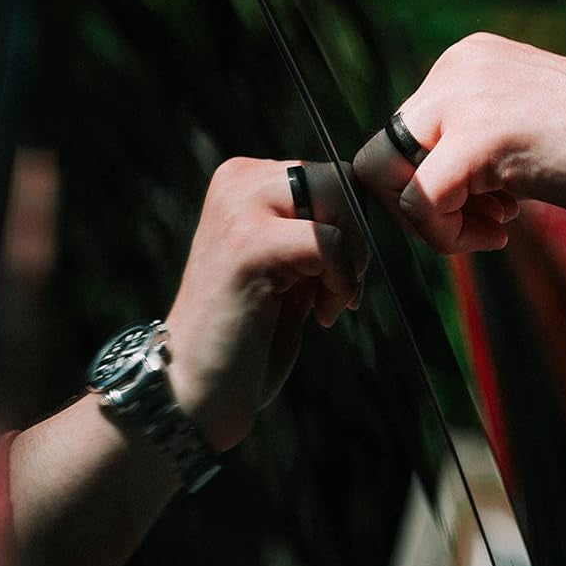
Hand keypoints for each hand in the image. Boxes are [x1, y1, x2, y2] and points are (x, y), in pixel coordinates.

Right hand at [163, 157, 366, 451]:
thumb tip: (369, 202)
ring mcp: (237, 209)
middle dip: (355, 238)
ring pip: (336, 200)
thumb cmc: (248, 337)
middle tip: (338, 291)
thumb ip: (318, 230)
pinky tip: (322, 315)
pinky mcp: (248, 244)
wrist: (196, 392)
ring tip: (325, 304)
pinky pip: (327, 241)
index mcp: (243, 180)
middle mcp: (237, 182)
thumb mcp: (290, 267)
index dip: (352, 227)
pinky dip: (341, 281)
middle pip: (339, 179)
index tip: (336, 277)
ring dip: (350, 260)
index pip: (332, 173)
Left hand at [353, 32, 565, 252]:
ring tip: (497, 225)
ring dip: (431, 221)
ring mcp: (468, 95)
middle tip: (488, 221)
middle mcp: (460, 65)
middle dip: (422, 204)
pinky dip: (447, 235)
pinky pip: (418, 200)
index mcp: (472, 61)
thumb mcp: (535, 135)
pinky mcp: (483, 135)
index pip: (403, 134)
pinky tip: (503, 231)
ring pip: (382, 173)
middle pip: (380, 152)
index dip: (431, 186)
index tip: (489, 207)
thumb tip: (422, 189)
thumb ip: (479, 144)